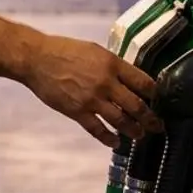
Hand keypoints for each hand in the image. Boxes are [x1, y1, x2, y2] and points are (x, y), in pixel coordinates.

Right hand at [22, 33, 161, 146]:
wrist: (35, 58)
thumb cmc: (63, 50)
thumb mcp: (94, 50)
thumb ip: (112, 65)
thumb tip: (128, 79)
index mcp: (112, 64)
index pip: (144, 83)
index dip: (155, 95)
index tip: (157, 101)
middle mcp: (106, 83)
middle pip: (138, 106)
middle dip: (151, 119)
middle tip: (157, 126)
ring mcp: (91, 99)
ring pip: (122, 121)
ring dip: (134, 131)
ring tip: (139, 135)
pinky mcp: (77, 111)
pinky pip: (98, 130)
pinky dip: (109, 139)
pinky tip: (115, 142)